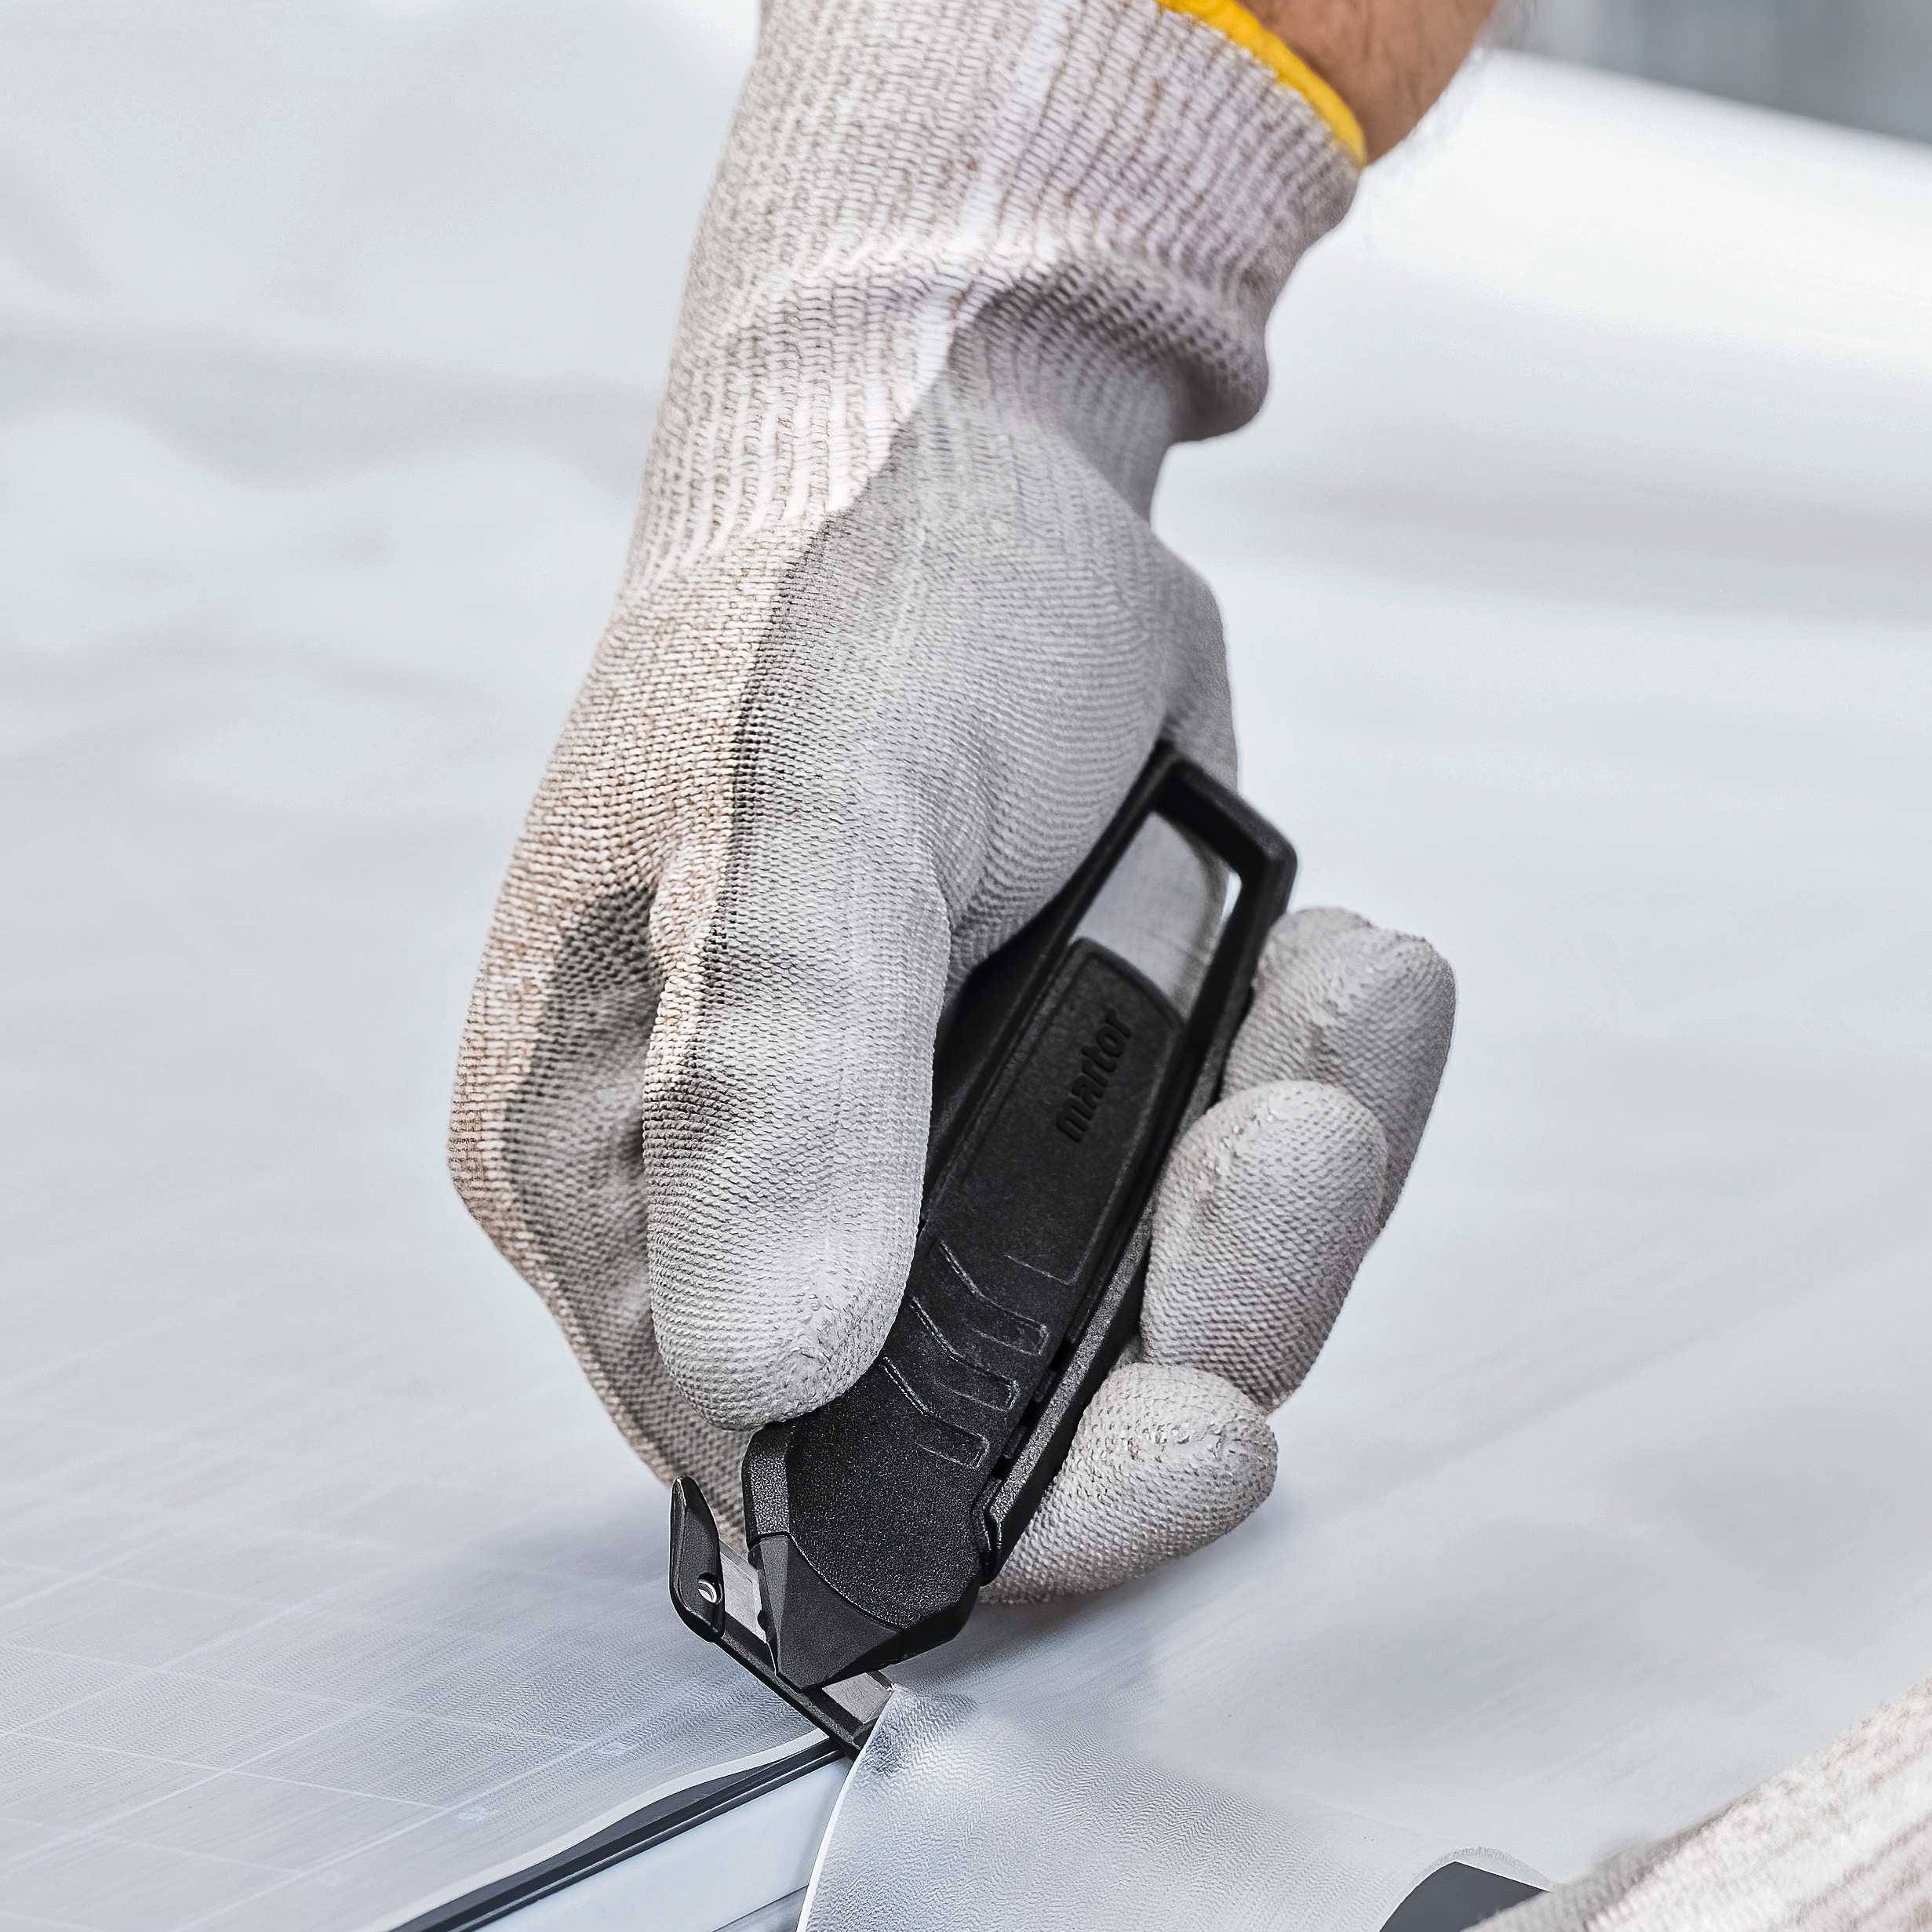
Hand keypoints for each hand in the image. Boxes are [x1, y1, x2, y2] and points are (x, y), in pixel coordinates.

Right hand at [456, 0, 1457, 1588]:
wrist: (974, 416)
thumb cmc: (851, 591)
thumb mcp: (820, 818)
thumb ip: (792, 1094)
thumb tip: (769, 1374)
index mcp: (602, 1175)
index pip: (790, 1479)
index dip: (1016, 1515)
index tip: (1209, 1438)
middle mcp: (737, 1210)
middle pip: (998, 1440)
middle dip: (1197, 1311)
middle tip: (1296, 1143)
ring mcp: (905, 1169)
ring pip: (1139, 1330)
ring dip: (1284, 1192)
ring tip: (1327, 1004)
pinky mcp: (1047, 1111)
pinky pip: (1207, 1208)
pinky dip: (1307, 1098)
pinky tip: (1329, 961)